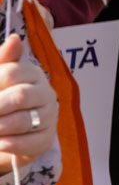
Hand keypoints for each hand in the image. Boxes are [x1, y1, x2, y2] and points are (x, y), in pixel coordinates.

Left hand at [0, 35, 56, 166]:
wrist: (5, 135)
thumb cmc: (1, 102)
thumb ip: (3, 60)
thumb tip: (14, 39)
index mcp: (31, 74)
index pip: (11, 73)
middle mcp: (45, 93)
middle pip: (20, 96)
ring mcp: (48, 116)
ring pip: (24, 120)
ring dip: (0, 127)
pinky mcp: (46, 139)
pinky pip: (30, 143)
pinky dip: (10, 145)